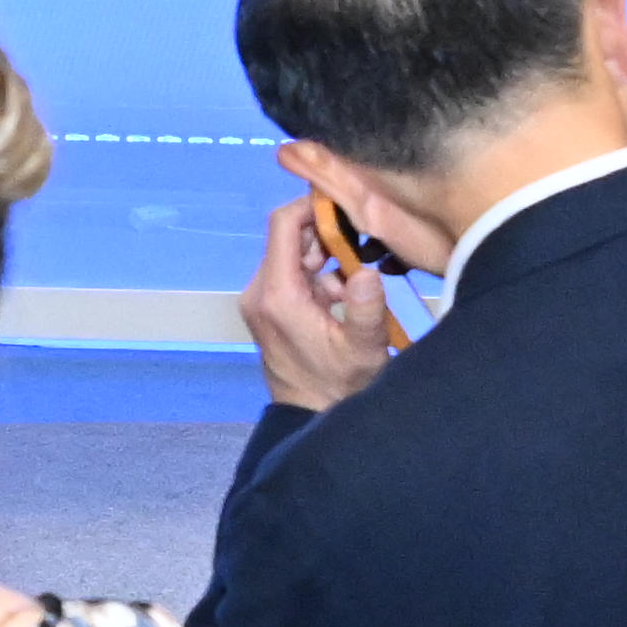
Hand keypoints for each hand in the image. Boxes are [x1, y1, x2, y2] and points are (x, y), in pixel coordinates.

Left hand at [243, 191, 411, 413]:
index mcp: (277, 295)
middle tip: (363, 242)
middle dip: (327, 235)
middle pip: (289, 238)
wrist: (312, 421)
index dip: (312, 206)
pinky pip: (294, 276)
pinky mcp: (269, 310)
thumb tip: (366, 272)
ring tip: (358, 276)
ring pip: (294, 256)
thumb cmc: (338, 388)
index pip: (283, 225)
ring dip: (327, 259)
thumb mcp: (362, 350)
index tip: (346, 206)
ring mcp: (262, 301)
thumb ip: (366, 310)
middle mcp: (260, 292)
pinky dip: (320, 277)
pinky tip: (345, 297)